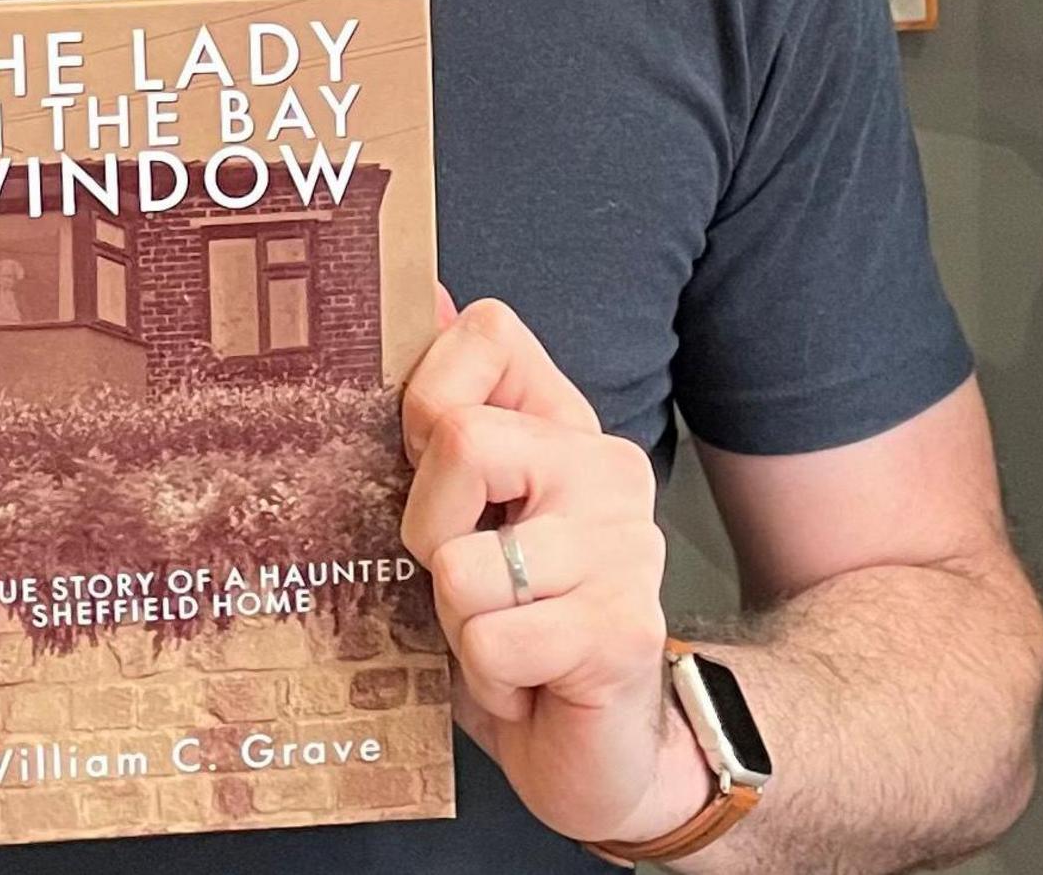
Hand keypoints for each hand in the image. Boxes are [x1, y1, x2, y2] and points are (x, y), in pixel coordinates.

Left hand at [399, 291, 704, 846]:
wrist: (603, 753)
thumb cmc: (518, 629)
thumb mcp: (464, 518)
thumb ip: (444, 414)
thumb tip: (418, 288)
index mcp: (563, 429)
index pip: (489, 333)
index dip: (426, 396)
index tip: (425, 467)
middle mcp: (605, 469)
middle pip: (458, 438)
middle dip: (425, 531)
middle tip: (462, 583)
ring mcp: (625, 546)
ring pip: (459, 563)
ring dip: (456, 626)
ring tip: (501, 643)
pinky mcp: (624, 628)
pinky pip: (491, 642)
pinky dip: (488, 682)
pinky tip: (527, 685)